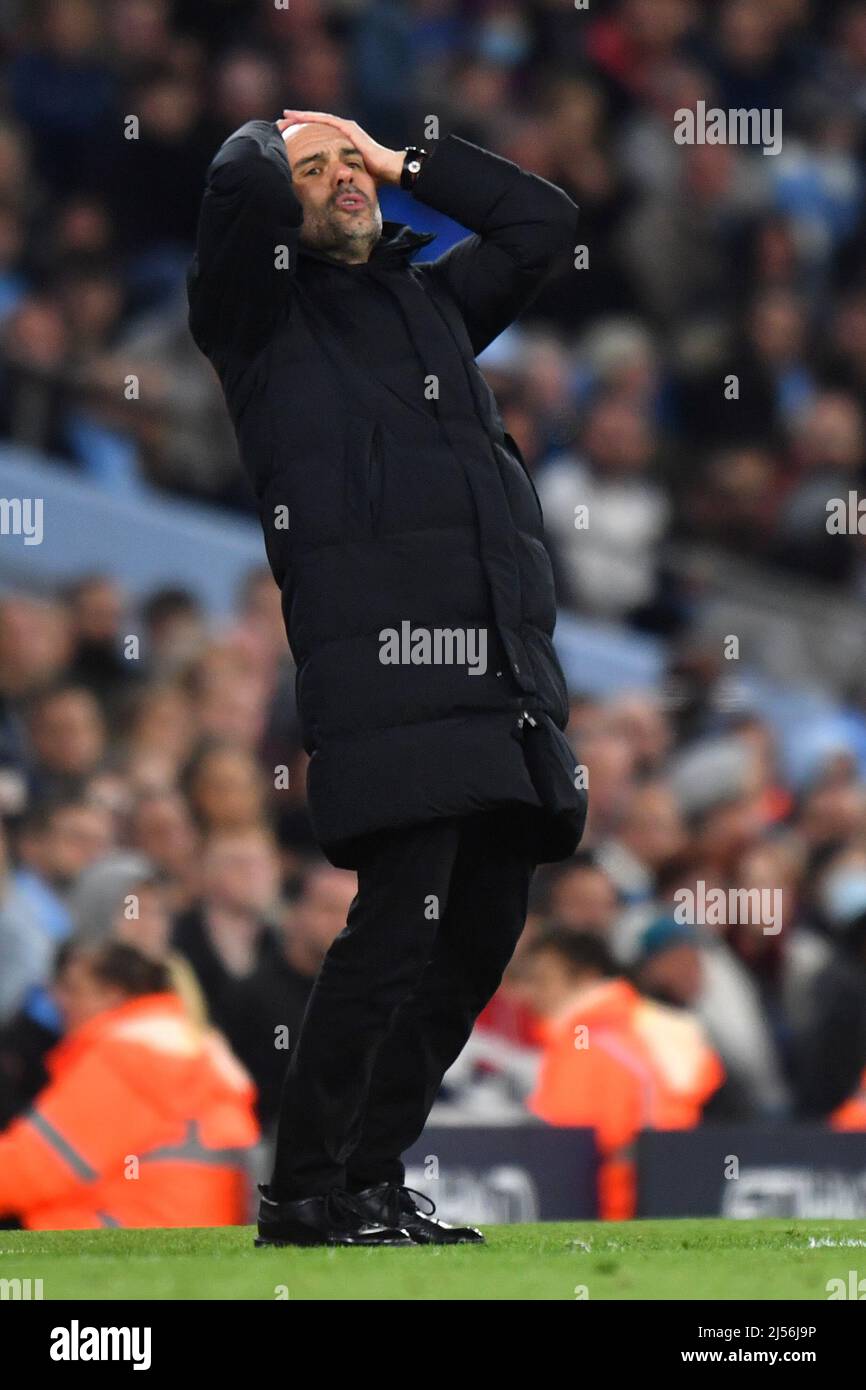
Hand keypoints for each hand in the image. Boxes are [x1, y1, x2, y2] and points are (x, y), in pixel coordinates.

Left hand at [277, 109, 404, 184]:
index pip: (320, 134)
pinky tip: (300, 117)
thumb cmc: (374, 177)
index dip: (305, 132)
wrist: (389, 171)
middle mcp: (344, 132)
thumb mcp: (351, 176)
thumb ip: (340, 179)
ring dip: (303, 117)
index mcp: (343, 142)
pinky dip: (313, 118)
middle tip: (282, 121)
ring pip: (320, 119)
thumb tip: (330, 193)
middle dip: (300, 122)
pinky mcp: (350, 129)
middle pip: (317, 124)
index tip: (290, 134)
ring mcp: (347, 128)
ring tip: (286, 116)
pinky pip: (327, 121)